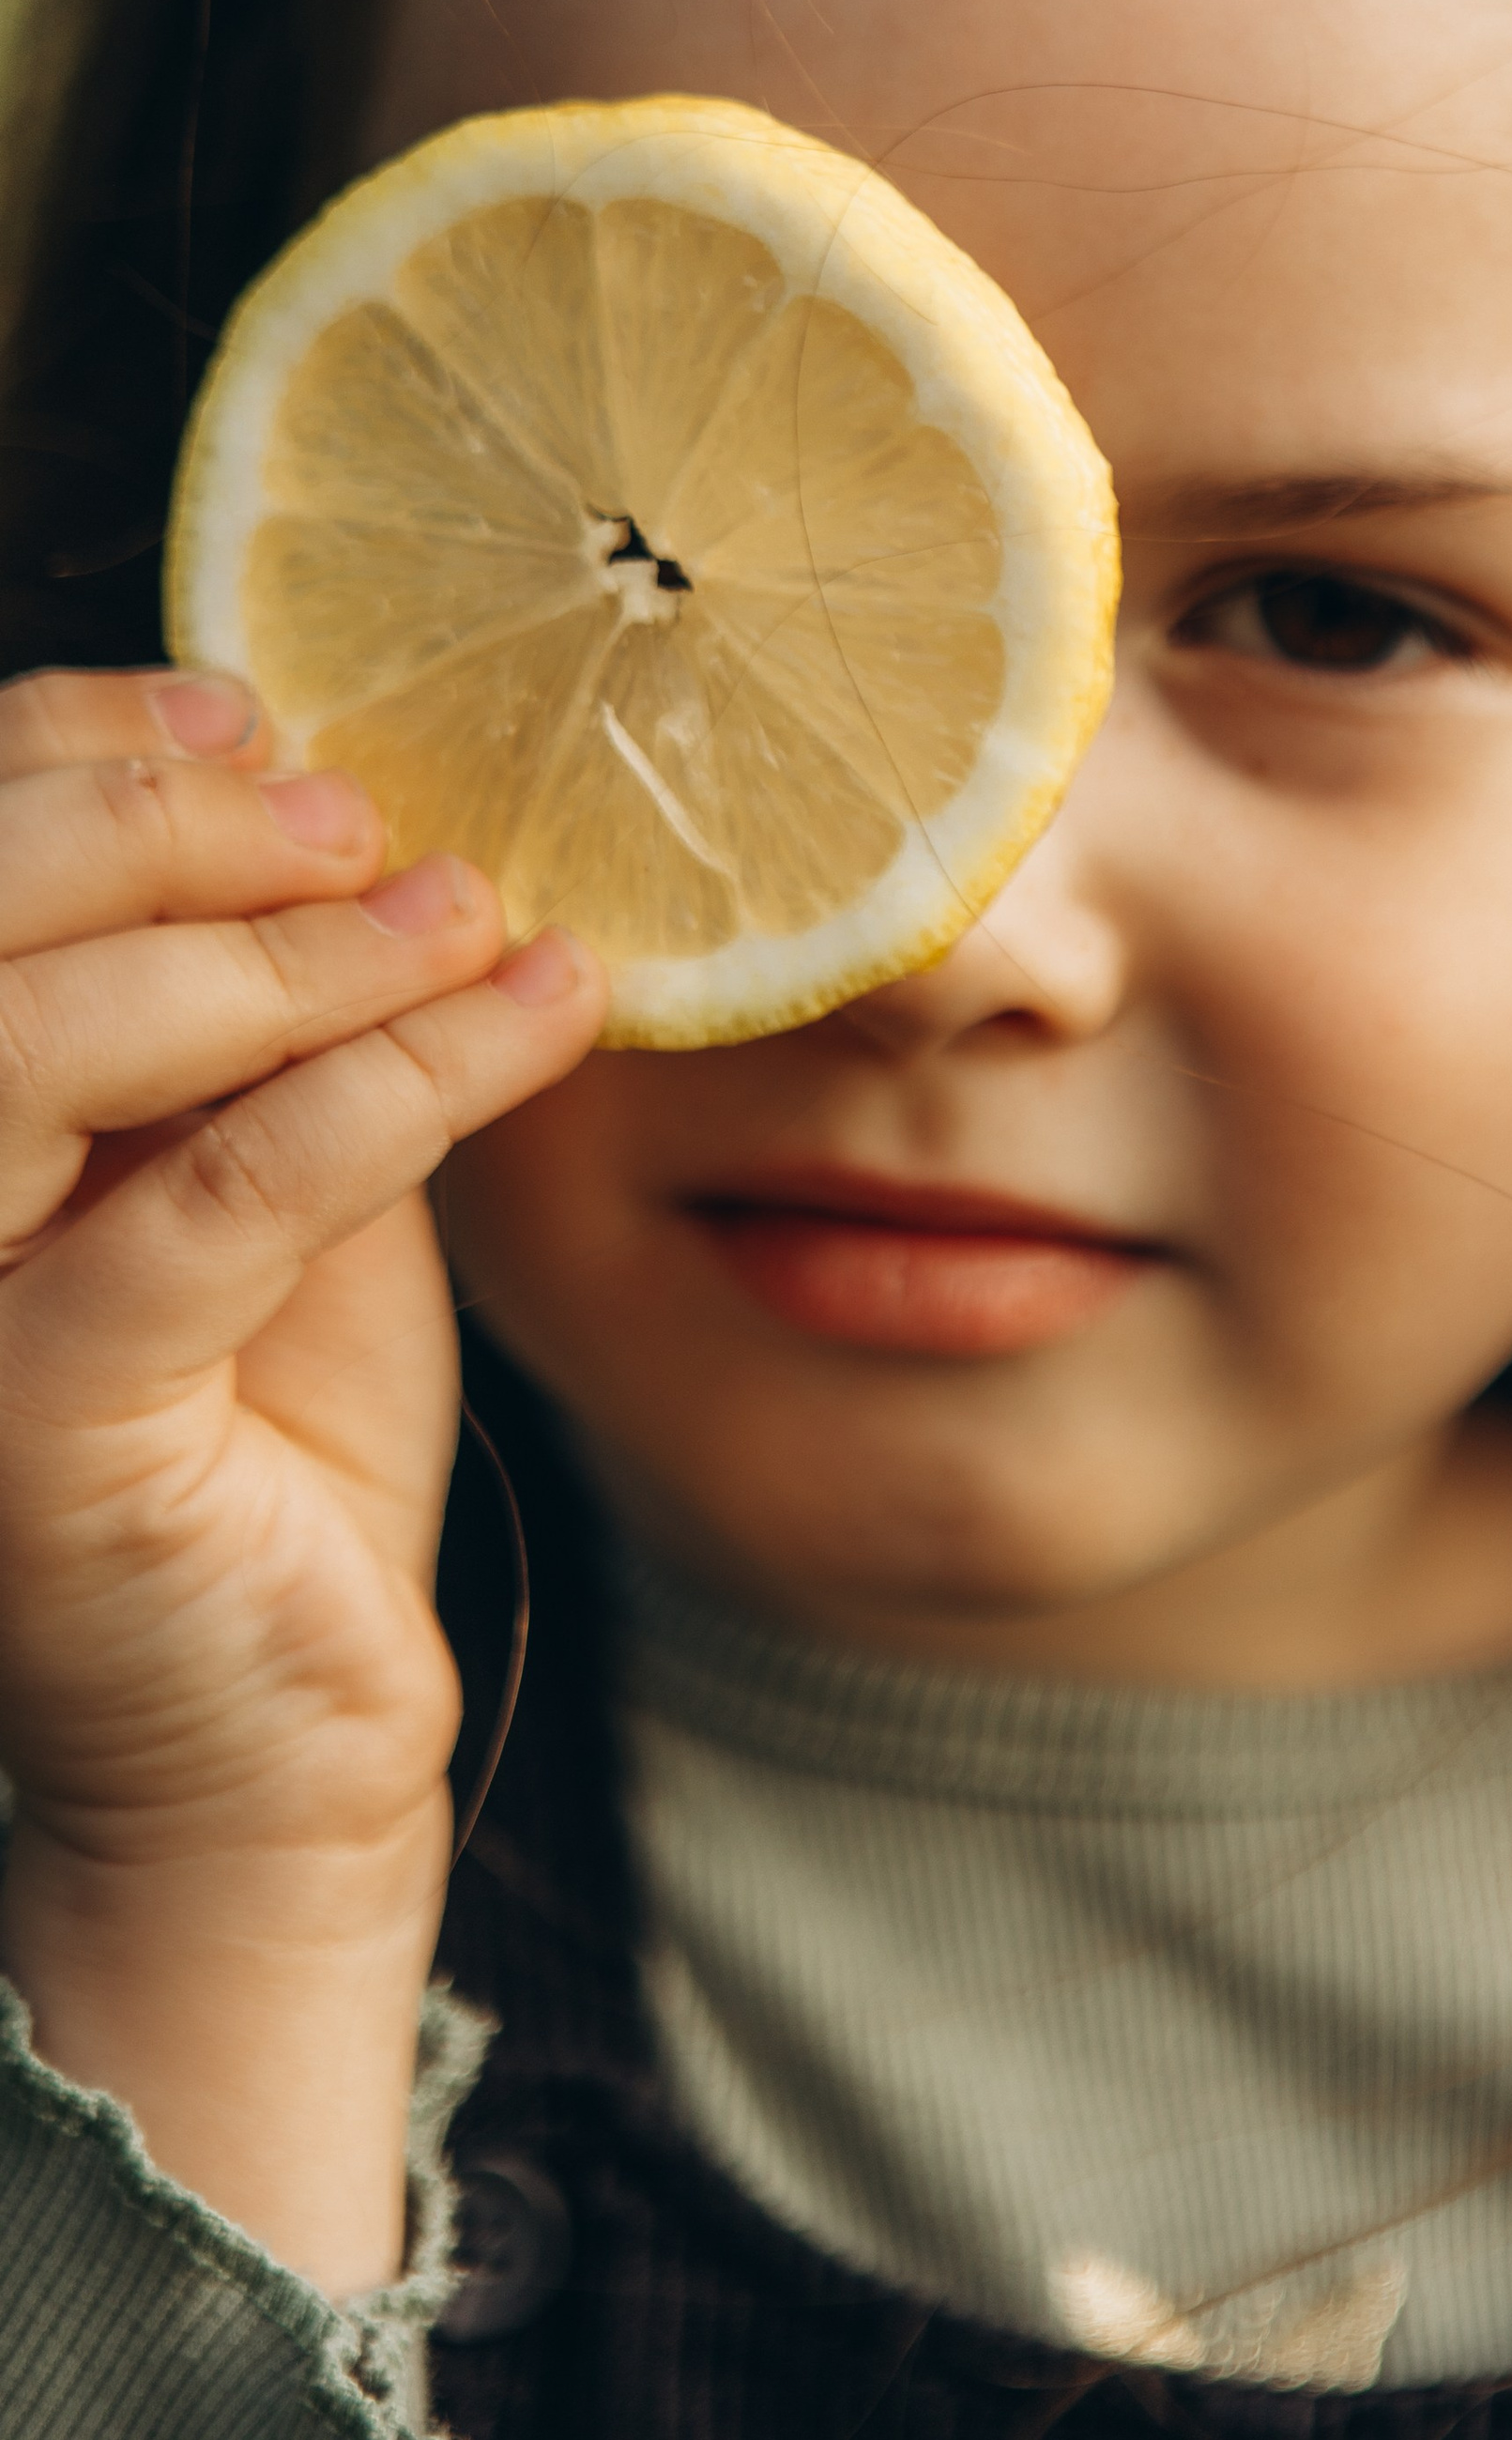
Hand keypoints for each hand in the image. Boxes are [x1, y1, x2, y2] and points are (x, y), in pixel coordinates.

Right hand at [0, 666, 604, 2287]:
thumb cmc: (276, 1430)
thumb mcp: (269, 1167)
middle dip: (165, 827)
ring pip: (53, 1046)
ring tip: (461, 905)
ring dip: (283, 949)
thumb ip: (263, 1014)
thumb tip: (351, 806)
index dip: (76, 752)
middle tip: (361, 809)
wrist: (285, 1733)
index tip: (257, 707)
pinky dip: (399, 1082)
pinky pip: (229, 1200)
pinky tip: (535, 1013)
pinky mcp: (47, 1432)